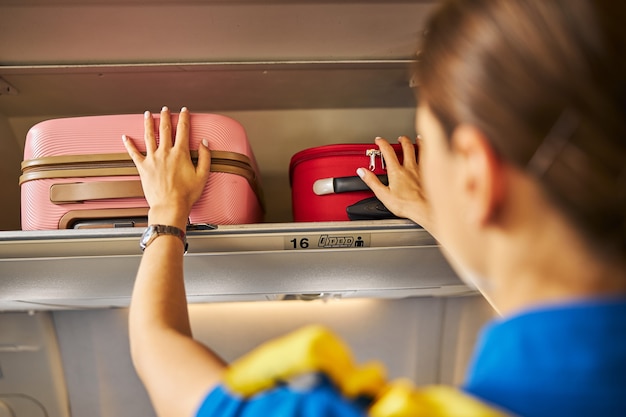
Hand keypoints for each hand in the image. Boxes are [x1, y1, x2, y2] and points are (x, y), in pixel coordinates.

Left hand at [122, 106, 210, 228]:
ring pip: (149, 136)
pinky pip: (134, 153)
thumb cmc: (186, 194)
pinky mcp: (143, 167)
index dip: (184, 118)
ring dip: (148, 123)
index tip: (184, 111)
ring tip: (147, 114)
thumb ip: (204, 157)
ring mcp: (152, 159)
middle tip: (165, 109)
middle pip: (164, 129)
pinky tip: (125, 137)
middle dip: (165, 116)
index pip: (183, 130)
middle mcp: (165, 153)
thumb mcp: (202, 175)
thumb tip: (204, 143)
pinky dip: (129, 144)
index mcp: (180, 153)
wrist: (170, 206)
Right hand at [357, 136, 430, 227]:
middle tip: (400, 138)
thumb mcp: (383, 195)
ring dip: (418, 143)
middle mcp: (410, 168)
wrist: (425, 209)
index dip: (382, 143)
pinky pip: (430, 160)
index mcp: (396, 172)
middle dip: (402, 140)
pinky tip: (431, 153)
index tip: (379, 140)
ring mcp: (421, 171)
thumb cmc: (406, 205)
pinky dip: (429, 154)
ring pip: (421, 151)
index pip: (388, 152)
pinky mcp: (429, 176)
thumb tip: (362, 172)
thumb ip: (372, 182)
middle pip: (406, 148)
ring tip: (417, 139)